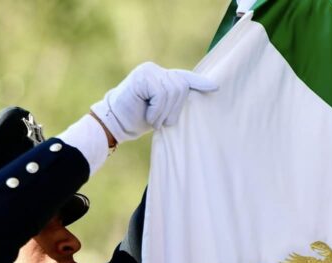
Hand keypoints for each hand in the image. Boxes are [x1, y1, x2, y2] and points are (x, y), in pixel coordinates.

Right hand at [90, 62, 216, 143]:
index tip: (216, 87)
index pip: (184, 78)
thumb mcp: (162, 111)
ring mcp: (148, 71)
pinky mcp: (142, 76)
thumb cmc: (138, 119)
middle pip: (182, 87)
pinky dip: (156, 109)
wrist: (115, 123)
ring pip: (172, 91)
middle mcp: (156, 70)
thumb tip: (196, 100)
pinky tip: (147, 114)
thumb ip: (174, 102)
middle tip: (161, 122)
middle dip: (175, 109)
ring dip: (164, 112)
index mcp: (162, 77)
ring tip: (153, 120)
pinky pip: (161, 94)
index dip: (199, 83)